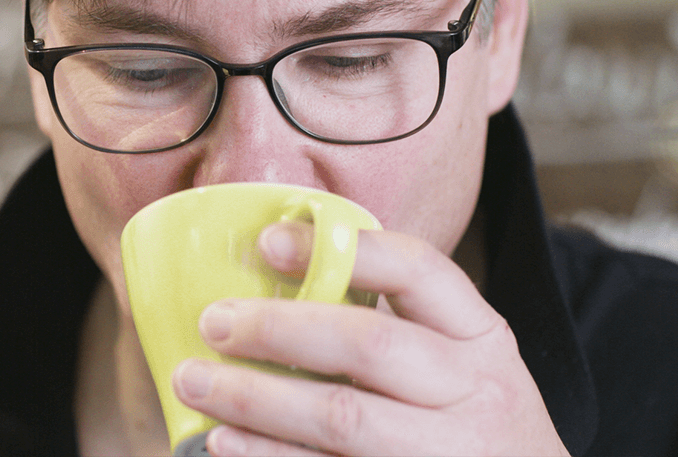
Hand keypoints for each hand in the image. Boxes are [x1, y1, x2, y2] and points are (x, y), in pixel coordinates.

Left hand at [171, 223, 569, 455]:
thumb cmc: (475, 421)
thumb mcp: (463, 362)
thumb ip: (398, 323)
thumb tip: (285, 277)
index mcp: (481, 336)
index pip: (419, 270)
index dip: (343, 249)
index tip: (269, 242)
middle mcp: (474, 392)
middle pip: (368, 344)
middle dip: (279, 329)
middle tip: (214, 322)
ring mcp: (449, 454)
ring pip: (343, 418)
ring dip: (257, 400)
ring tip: (195, 384)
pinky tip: (228, 444)